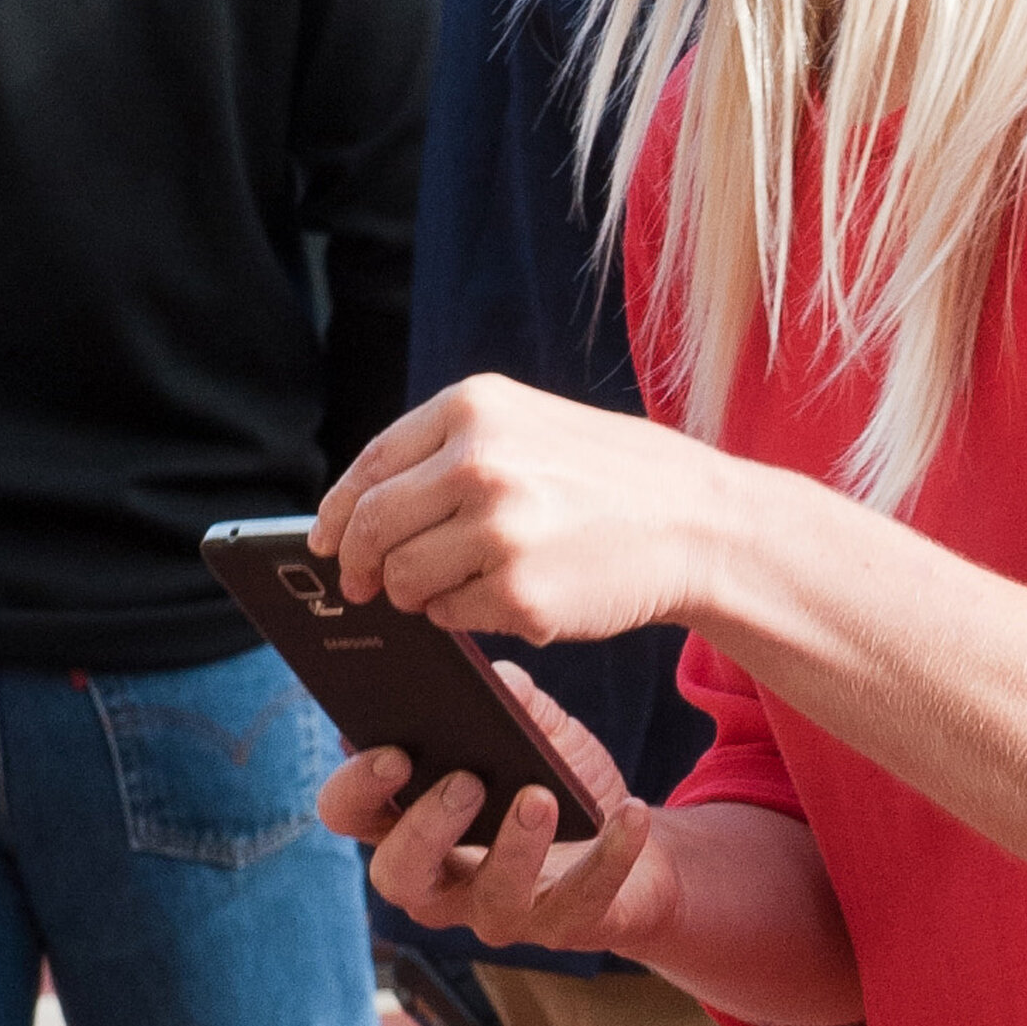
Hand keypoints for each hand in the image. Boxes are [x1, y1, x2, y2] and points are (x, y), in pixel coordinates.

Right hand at [315, 679, 667, 953]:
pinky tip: (629, 812)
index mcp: (409, 824)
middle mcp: (440, 881)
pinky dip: (609, 856)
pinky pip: (583, 898)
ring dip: (515, 846)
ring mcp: (499, 912)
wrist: (638, 839)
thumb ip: (515, 702)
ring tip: (540, 795)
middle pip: (397, 876)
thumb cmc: (563, 781)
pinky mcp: (563, 926)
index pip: (349, 815)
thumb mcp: (540, 733)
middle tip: (464, 782)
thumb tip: (500, 677)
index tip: (392, 752)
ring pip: (491, 899)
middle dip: (425, 831)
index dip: (357, 790)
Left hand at [318, 374, 747, 642]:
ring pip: (402, 579)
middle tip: (364, 584)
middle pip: (371, 526)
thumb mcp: (531, 428)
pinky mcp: (517, 593)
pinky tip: (508, 595)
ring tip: (457, 585)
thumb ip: (450, 453)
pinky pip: (450, 615)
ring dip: (414, 593)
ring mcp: (497, 530)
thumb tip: (359, 511)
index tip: (324, 540)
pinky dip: (463, 614)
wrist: (702, 523)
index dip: (337, 510)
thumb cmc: (612, 479)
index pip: (372, 465)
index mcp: (476, 409)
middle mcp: (479, 463)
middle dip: (358, 563)